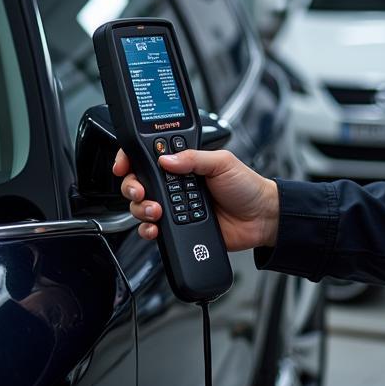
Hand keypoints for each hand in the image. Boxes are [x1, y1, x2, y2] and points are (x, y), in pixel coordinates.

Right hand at [113, 148, 279, 250]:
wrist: (261, 218)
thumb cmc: (246, 186)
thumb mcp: (222, 163)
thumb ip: (194, 158)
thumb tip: (166, 159)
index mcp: (184, 163)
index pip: (149, 156)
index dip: (131, 159)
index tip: (123, 165)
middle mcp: (174, 184)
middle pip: (139, 182)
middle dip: (132, 187)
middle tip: (141, 191)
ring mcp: (174, 206)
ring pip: (141, 206)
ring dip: (141, 209)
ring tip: (156, 211)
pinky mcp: (177, 228)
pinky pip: (153, 229)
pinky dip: (148, 229)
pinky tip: (155, 227)